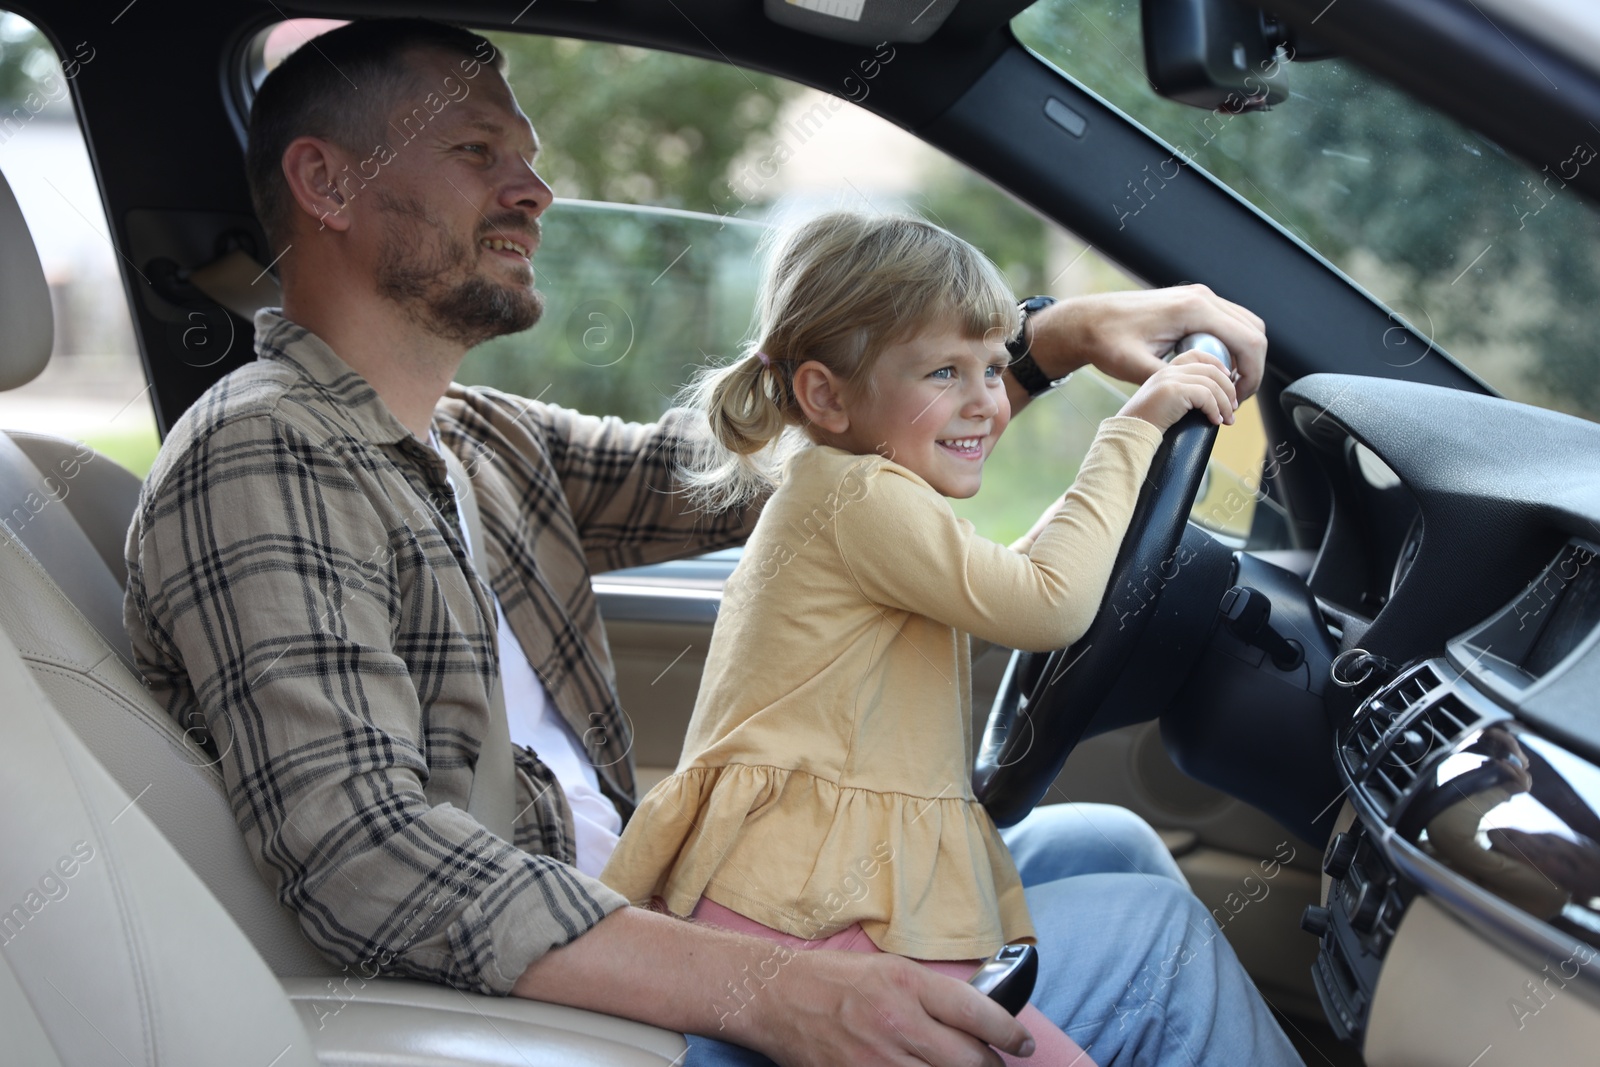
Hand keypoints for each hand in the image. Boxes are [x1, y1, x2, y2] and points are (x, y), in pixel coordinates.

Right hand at [512, 907, 1032, 1066]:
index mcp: (909, 985)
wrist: (776, 994)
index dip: (1010, 1036)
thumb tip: (981, 1021)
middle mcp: (898, 1023)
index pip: (979, 1014)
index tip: (1024, 1046)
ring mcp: (877, 1059)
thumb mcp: (891, 969)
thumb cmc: (836, 980)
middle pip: (969, 1061)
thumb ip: (934, 994)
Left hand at [1028, 284, 1267, 400]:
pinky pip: (1227, 321)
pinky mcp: (1191, 302)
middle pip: (1254, 331)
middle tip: (1236, 397)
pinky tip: (1215, 367)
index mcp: (1194, 310)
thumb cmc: (1106, 342)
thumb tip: (1201, 396)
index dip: (1252, 375)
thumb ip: (1172, 381)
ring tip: (1227, 385)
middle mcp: (1201, 297)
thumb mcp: (1137, 369)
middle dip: (1252, 366)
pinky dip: (1232, 344)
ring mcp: (1197, 297)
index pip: (1249, 341)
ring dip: (1244, 355)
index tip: (1239, 400)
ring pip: (1244, 324)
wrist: (1086, 321)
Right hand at [1118, 349, 1238, 430]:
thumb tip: (1208, 401)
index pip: (1197, 355)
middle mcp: (1168, 371)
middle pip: (1211, 370)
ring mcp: (1170, 379)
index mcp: (1165, 370)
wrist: (1130, 434)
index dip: (1218, 365)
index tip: (1228, 382)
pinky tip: (1215, 421)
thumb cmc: (1146, 425)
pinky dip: (1216, 409)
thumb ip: (1180, 395)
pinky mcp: (1174, 391)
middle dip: (1228, 389)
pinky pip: (1206, 396)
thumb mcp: (1164, 403)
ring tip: (1228, 419)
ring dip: (1225, 403)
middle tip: (1233, 408)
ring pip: (1212, 384)